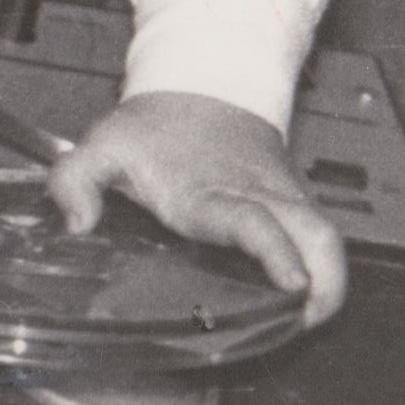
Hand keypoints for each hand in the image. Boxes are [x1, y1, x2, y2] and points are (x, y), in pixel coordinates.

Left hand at [46, 90, 346, 328]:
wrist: (203, 81)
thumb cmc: (155, 123)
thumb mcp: (103, 144)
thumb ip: (75, 181)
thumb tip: (76, 223)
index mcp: (209, 193)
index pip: (253, 222)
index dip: (276, 254)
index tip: (292, 284)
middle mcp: (256, 196)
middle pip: (315, 235)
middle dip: (326, 284)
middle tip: (308, 324)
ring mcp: (281, 198)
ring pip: (325, 237)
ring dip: (330, 281)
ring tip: (307, 321)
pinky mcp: (293, 200)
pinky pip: (319, 236)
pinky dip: (322, 267)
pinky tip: (301, 300)